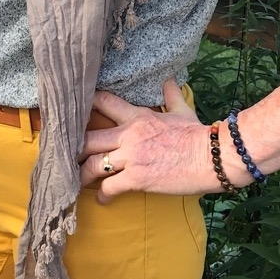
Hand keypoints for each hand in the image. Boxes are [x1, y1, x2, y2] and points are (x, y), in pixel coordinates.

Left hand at [78, 80, 217, 203]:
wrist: (213, 157)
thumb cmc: (199, 135)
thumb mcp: (182, 111)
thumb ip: (171, 96)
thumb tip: (169, 80)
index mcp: (138, 116)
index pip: (104, 102)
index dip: (86, 106)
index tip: (73, 114)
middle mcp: (129, 135)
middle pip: (89, 138)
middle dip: (74, 147)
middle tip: (66, 154)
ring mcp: (132, 157)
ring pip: (94, 164)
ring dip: (82, 173)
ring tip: (77, 180)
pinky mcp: (138, 178)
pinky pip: (110, 186)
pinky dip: (102, 194)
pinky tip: (101, 198)